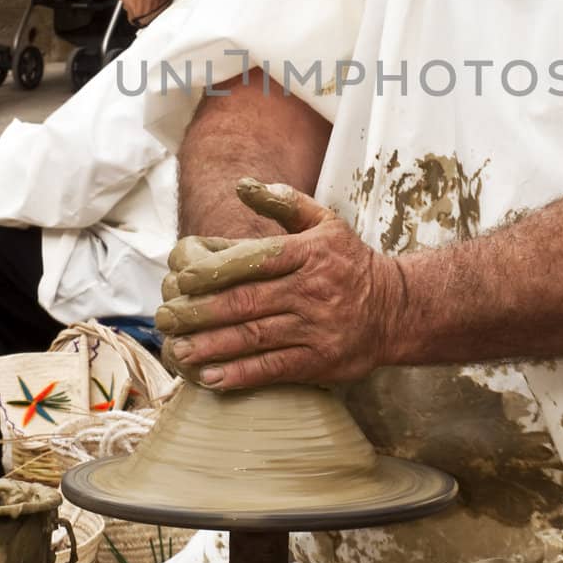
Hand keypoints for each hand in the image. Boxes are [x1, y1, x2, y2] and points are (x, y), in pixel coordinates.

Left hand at [153, 179, 406, 389]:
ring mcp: (317, 328)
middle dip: (199, 311)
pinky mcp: (321, 361)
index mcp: (308, 253)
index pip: (254, 259)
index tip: (180, 279)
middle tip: (165, 317)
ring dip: (211, 345)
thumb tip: (242, 186)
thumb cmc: (349, 263)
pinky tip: (210, 376)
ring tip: (177, 348)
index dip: (214, 271)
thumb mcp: (325, 223)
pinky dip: (241, 374)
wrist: (397, 309)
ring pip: (255, 337)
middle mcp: (312, 290)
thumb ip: (284, 202)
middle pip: (246, 301)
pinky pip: (274, 368)